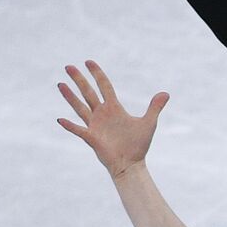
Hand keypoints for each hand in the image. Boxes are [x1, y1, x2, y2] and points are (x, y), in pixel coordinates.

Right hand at [57, 60, 169, 180]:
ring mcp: (95, 125)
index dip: (97, 74)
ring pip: (79, 107)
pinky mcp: (92, 138)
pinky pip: (78, 130)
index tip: (88, 62)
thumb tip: (166, 93)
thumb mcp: (149, 123)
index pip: (104, 86)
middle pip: (88, 93)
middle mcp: (102, 114)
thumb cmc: (138, 146)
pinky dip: (69, 125)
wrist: (132, 165)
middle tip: (68, 66)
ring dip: (70, 96)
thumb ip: (155, 107)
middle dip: (79, 80)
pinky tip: (60, 119)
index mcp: (114, 108)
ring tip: (60, 84)